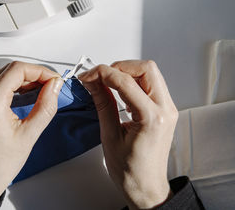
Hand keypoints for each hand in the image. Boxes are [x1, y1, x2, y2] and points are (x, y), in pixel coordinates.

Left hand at [0, 61, 63, 202]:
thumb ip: (45, 106)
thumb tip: (54, 86)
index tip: (52, 80)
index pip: (19, 70)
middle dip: (31, 75)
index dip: (40, 71)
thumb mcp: (28, 136)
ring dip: (12, 76)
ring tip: (28, 88)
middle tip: (46, 87)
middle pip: (7, 70)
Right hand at [79, 60, 177, 208]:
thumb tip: (93, 83)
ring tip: (106, 83)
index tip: (88, 76)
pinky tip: (118, 91)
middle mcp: (165, 110)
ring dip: (126, 73)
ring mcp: (168, 109)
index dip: (102, 73)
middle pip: (146, 69)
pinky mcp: (164, 110)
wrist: (146, 187)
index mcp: (152, 119)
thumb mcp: (110, 136)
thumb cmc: (131, 171)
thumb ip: (103, 104)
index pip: (126, 81)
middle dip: (119, 67)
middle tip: (99, 77)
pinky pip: (150, 85)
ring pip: (149, 73)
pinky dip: (132, 82)